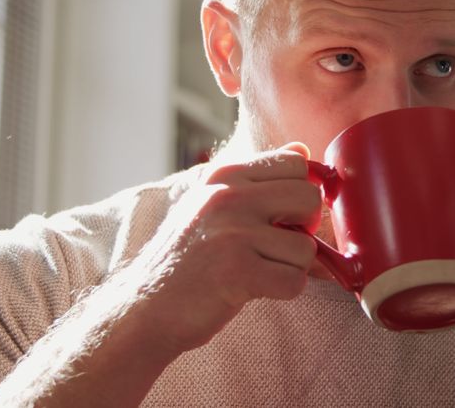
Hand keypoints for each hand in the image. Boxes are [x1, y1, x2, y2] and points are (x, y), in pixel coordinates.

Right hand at [133, 143, 321, 352]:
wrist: (145, 307)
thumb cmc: (185, 257)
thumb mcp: (211, 202)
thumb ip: (257, 177)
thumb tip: (302, 148)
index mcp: (224, 174)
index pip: (295, 163)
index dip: (298, 193)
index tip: (280, 216)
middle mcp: (228, 196)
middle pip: (309, 199)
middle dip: (304, 228)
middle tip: (275, 246)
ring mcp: (233, 233)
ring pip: (307, 248)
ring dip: (290, 267)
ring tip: (256, 271)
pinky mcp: (238, 272)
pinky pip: (295, 281)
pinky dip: (282, 291)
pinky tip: (253, 290)